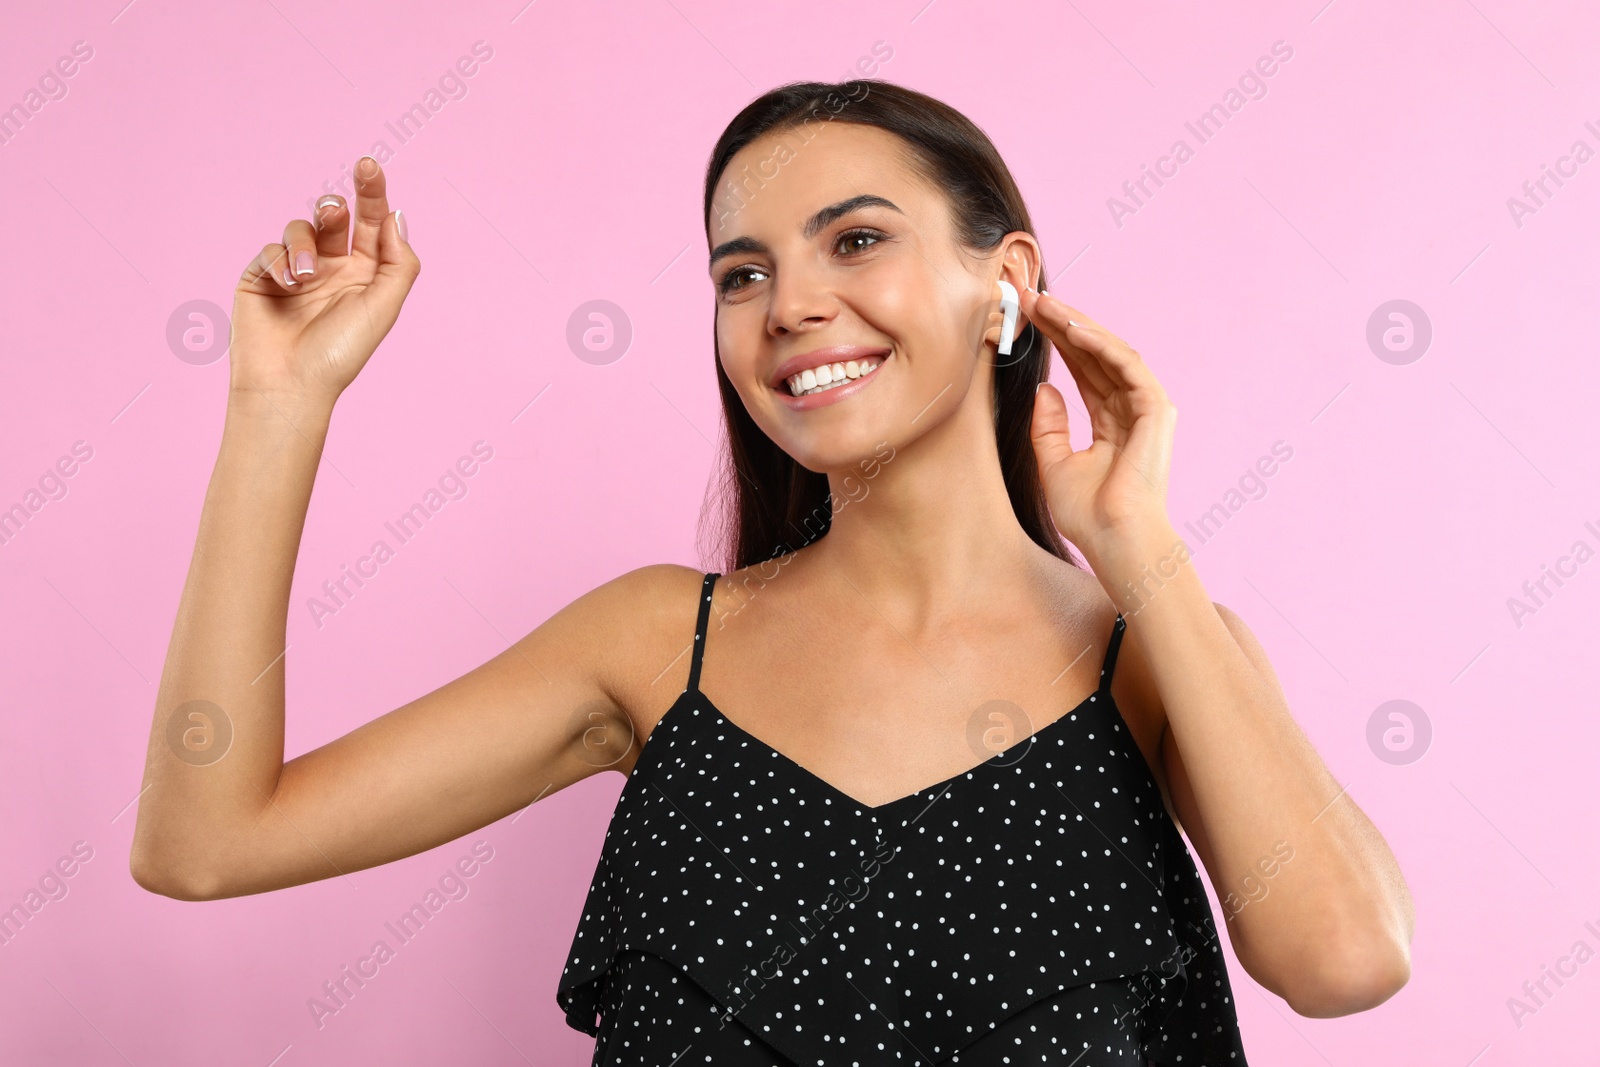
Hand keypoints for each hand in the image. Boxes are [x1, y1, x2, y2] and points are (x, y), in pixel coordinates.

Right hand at [229, 156, 419, 409]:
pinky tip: (289, 284)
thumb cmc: (340, 352)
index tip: (369, 165)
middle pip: (335, 217)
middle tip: (335, 211)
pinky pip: (272, 249)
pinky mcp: (263, 277)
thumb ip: (398, 262)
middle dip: (335, 207)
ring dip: (306, 243)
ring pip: (301, 228)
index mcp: (366, 273)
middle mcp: (333, 268)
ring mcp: (297, 271)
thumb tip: (396, 216)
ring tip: (308, 275)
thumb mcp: (383, 306)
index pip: (372, 223)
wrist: (290, 384)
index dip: (372, 192)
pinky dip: (282, 260)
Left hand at [1021, 288, 1175, 559]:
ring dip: (1078, 326)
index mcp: (1111, 422)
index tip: (1027, 318)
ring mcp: (1147, 408)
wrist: (1114, 540)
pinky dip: (1100, 345)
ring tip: (1046, 305)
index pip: (1083, 370)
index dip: (1057, 342)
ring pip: (1110, 353)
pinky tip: (1073, 329)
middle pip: (1095, 356)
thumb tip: (1045, 388)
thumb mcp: (1054, 463)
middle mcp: (1132, 410)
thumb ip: (1050, 426)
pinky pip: (1127, 366)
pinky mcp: (1156, 410)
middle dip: (1063, 325)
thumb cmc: (1089, 514)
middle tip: (1031, 299)